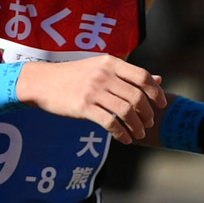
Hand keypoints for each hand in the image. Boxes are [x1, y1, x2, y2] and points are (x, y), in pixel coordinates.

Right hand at [15, 56, 166, 139]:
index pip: (142, 76)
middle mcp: (103, 75)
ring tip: (138, 133)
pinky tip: (125, 139)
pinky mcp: (83, 106)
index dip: (156, 92)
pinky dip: (122, 133)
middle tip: (148, 123)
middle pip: (137, 96)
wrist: (41, 82)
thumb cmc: (74, 76)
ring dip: (137, 126)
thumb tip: (159, 79)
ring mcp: (93, 90)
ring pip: (126, 111)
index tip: (162, 104)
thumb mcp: (101, 68)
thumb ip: (129, 75)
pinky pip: (110, 122)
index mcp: (110, 63)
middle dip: (147, 113)